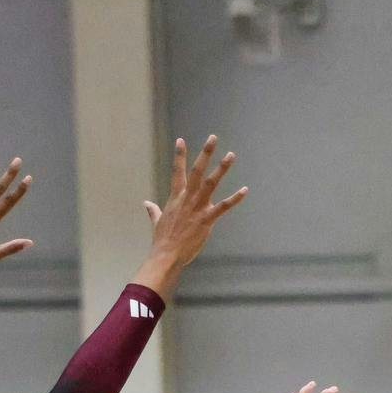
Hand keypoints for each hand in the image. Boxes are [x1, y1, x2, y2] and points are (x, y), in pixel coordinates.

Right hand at [135, 136, 247, 295]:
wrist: (166, 255)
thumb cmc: (162, 240)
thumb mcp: (157, 221)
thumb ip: (153, 210)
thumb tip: (146, 203)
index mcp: (175, 198)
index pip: (177, 172)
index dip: (179, 155)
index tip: (181, 140)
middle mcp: (186, 199)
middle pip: (196, 171)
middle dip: (205, 153)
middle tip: (213, 137)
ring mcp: (197, 208)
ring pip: (211, 183)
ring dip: (221, 168)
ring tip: (231, 155)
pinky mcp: (206, 220)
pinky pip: (223, 207)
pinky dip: (234, 198)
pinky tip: (245, 190)